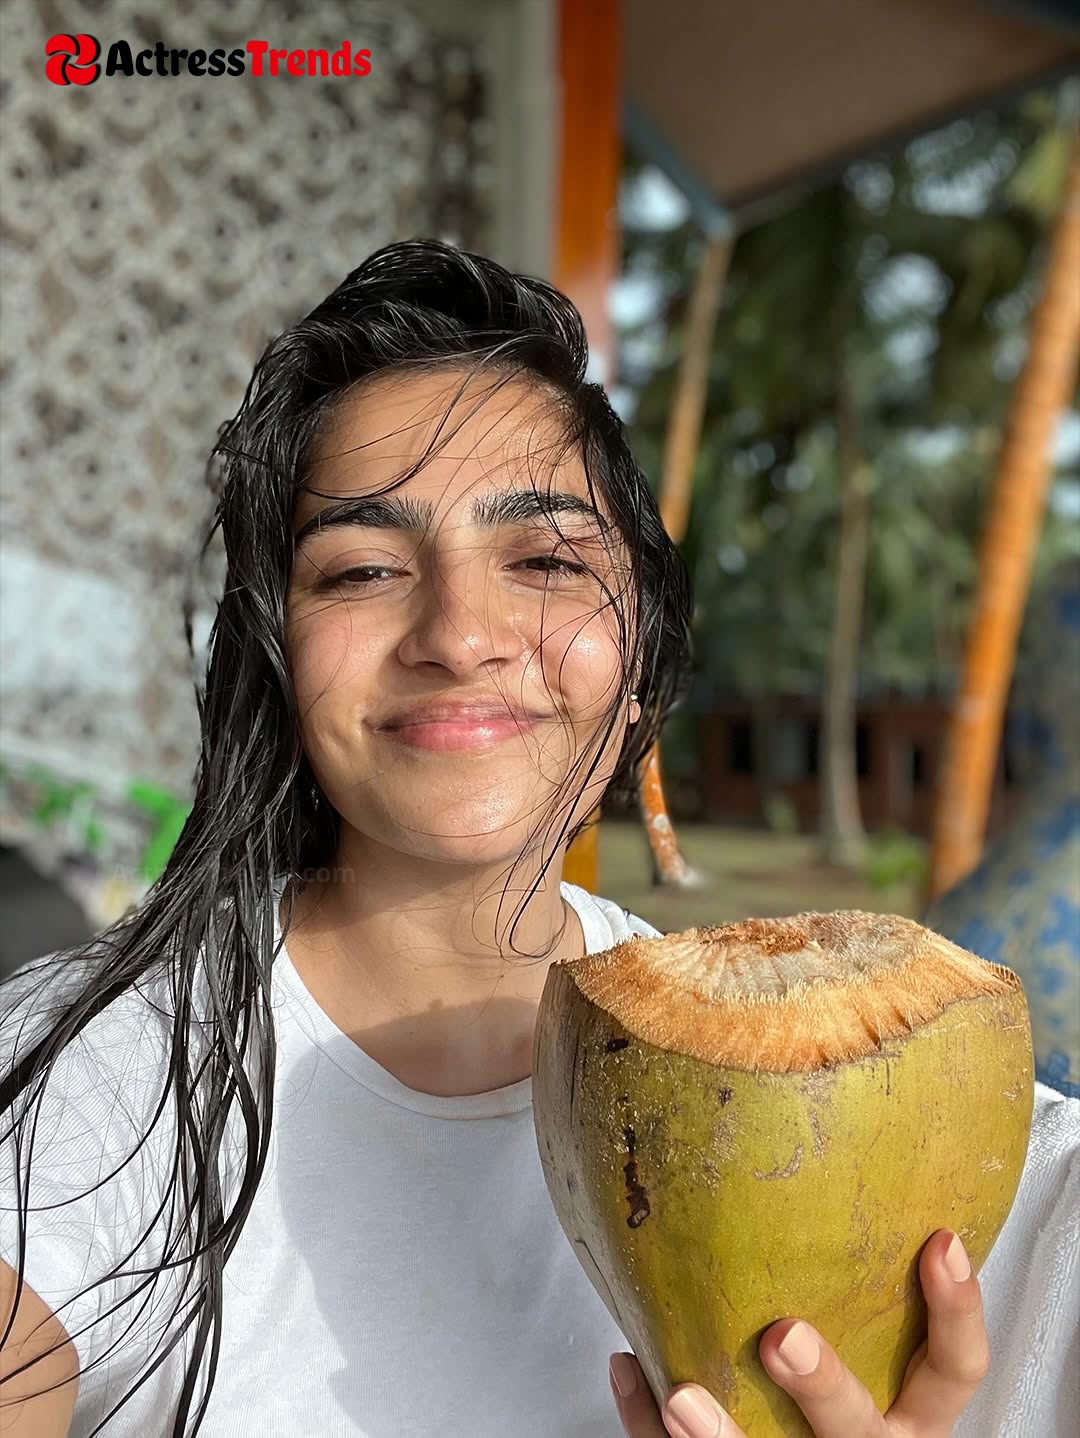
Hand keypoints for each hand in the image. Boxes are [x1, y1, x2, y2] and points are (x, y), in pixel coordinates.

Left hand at [609, 1229, 989, 1437]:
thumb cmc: (826, 1391)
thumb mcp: (868, 1346)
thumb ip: (855, 1291)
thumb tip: (802, 1169)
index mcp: (908, 1413)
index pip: (955, 1372)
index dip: (958, 1312)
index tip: (939, 1241)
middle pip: (861, 1432)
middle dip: (824, 1385)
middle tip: (782, 1334)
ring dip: (722, 1435)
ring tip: (680, 1396)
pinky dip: (647, 1423)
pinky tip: (628, 1369)